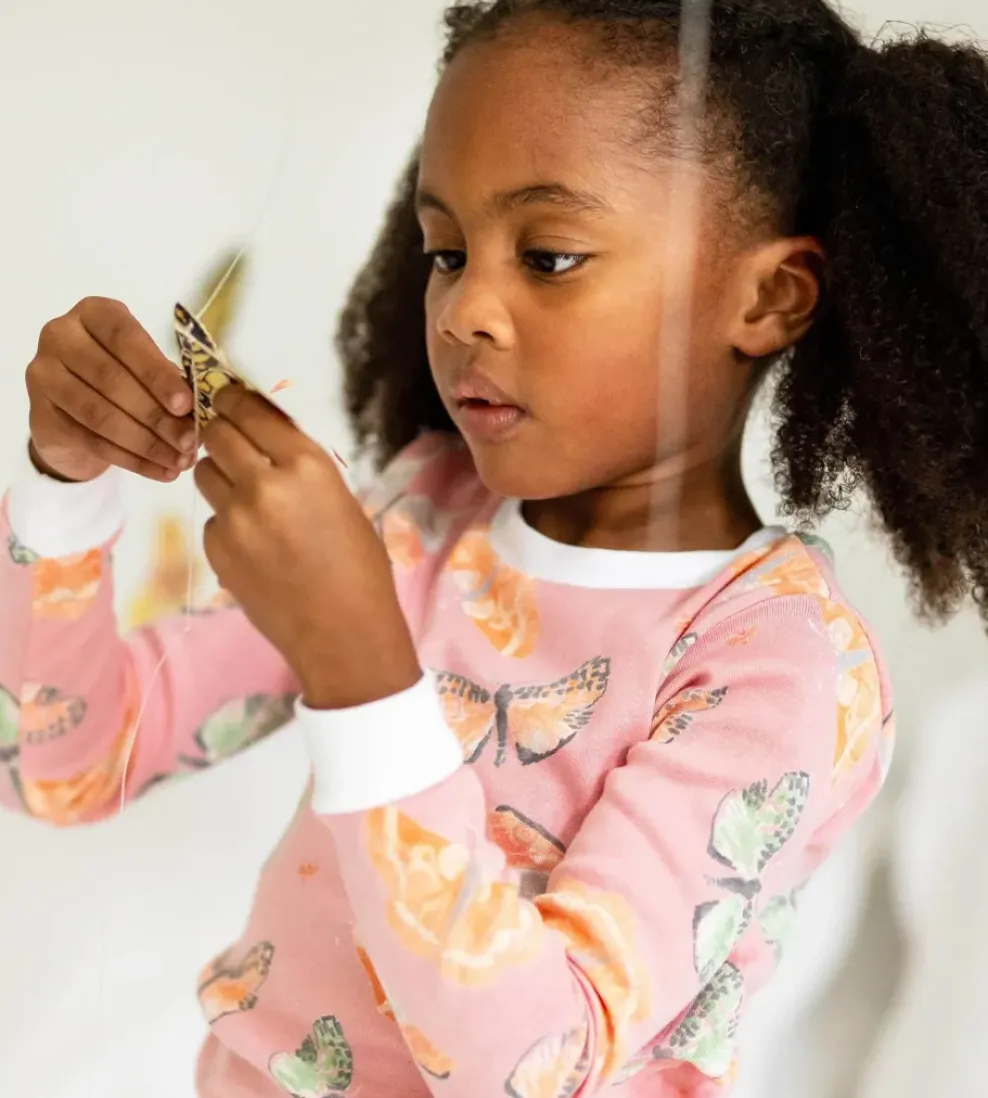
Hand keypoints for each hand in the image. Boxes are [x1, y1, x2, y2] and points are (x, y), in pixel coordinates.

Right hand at [26, 297, 196, 482]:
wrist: (71, 412)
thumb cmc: (122, 379)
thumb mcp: (145, 369)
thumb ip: (169, 382)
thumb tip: (200, 413)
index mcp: (95, 313)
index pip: (126, 339)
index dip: (158, 374)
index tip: (187, 404)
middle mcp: (61, 335)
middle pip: (112, 380)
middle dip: (158, 415)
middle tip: (190, 442)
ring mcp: (44, 374)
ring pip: (101, 415)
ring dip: (147, 443)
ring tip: (180, 461)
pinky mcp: (40, 413)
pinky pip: (91, 441)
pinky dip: (132, 460)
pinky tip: (161, 471)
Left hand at [195, 384, 421, 708]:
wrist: (343, 633)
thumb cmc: (359, 567)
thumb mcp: (341, 500)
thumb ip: (301, 467)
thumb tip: (264, 440)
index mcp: (306, 465)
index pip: (251, 410)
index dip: (233, 399)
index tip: (226, 396)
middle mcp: (265, 483)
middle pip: (217, 433)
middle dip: (219, 431)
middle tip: (227, 438)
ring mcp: (235, 518)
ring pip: (203, 472)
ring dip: (218, 474)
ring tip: (245, 497)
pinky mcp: (217, 549)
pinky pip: (210, 518)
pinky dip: (225, 522)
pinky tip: (254, 545)